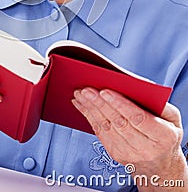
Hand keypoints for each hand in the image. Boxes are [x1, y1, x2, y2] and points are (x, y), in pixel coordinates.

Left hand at [72, 88, 187, 188]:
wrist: (161, 165)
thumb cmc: (166, 135)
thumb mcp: (173, 119)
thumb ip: (161, 104)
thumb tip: (140, 88)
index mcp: (163, 136)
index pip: (138, 118)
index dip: (120, 104)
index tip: (105, 91)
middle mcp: (145, 148)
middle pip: (118, 122)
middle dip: (100, 104)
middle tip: (87, 89)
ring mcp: (128, 153)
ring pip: (106, 127)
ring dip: (90, 108)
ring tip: (80, 93)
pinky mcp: (115, 153)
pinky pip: (99, 132)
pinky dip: (88, 116)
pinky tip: (80, 104)